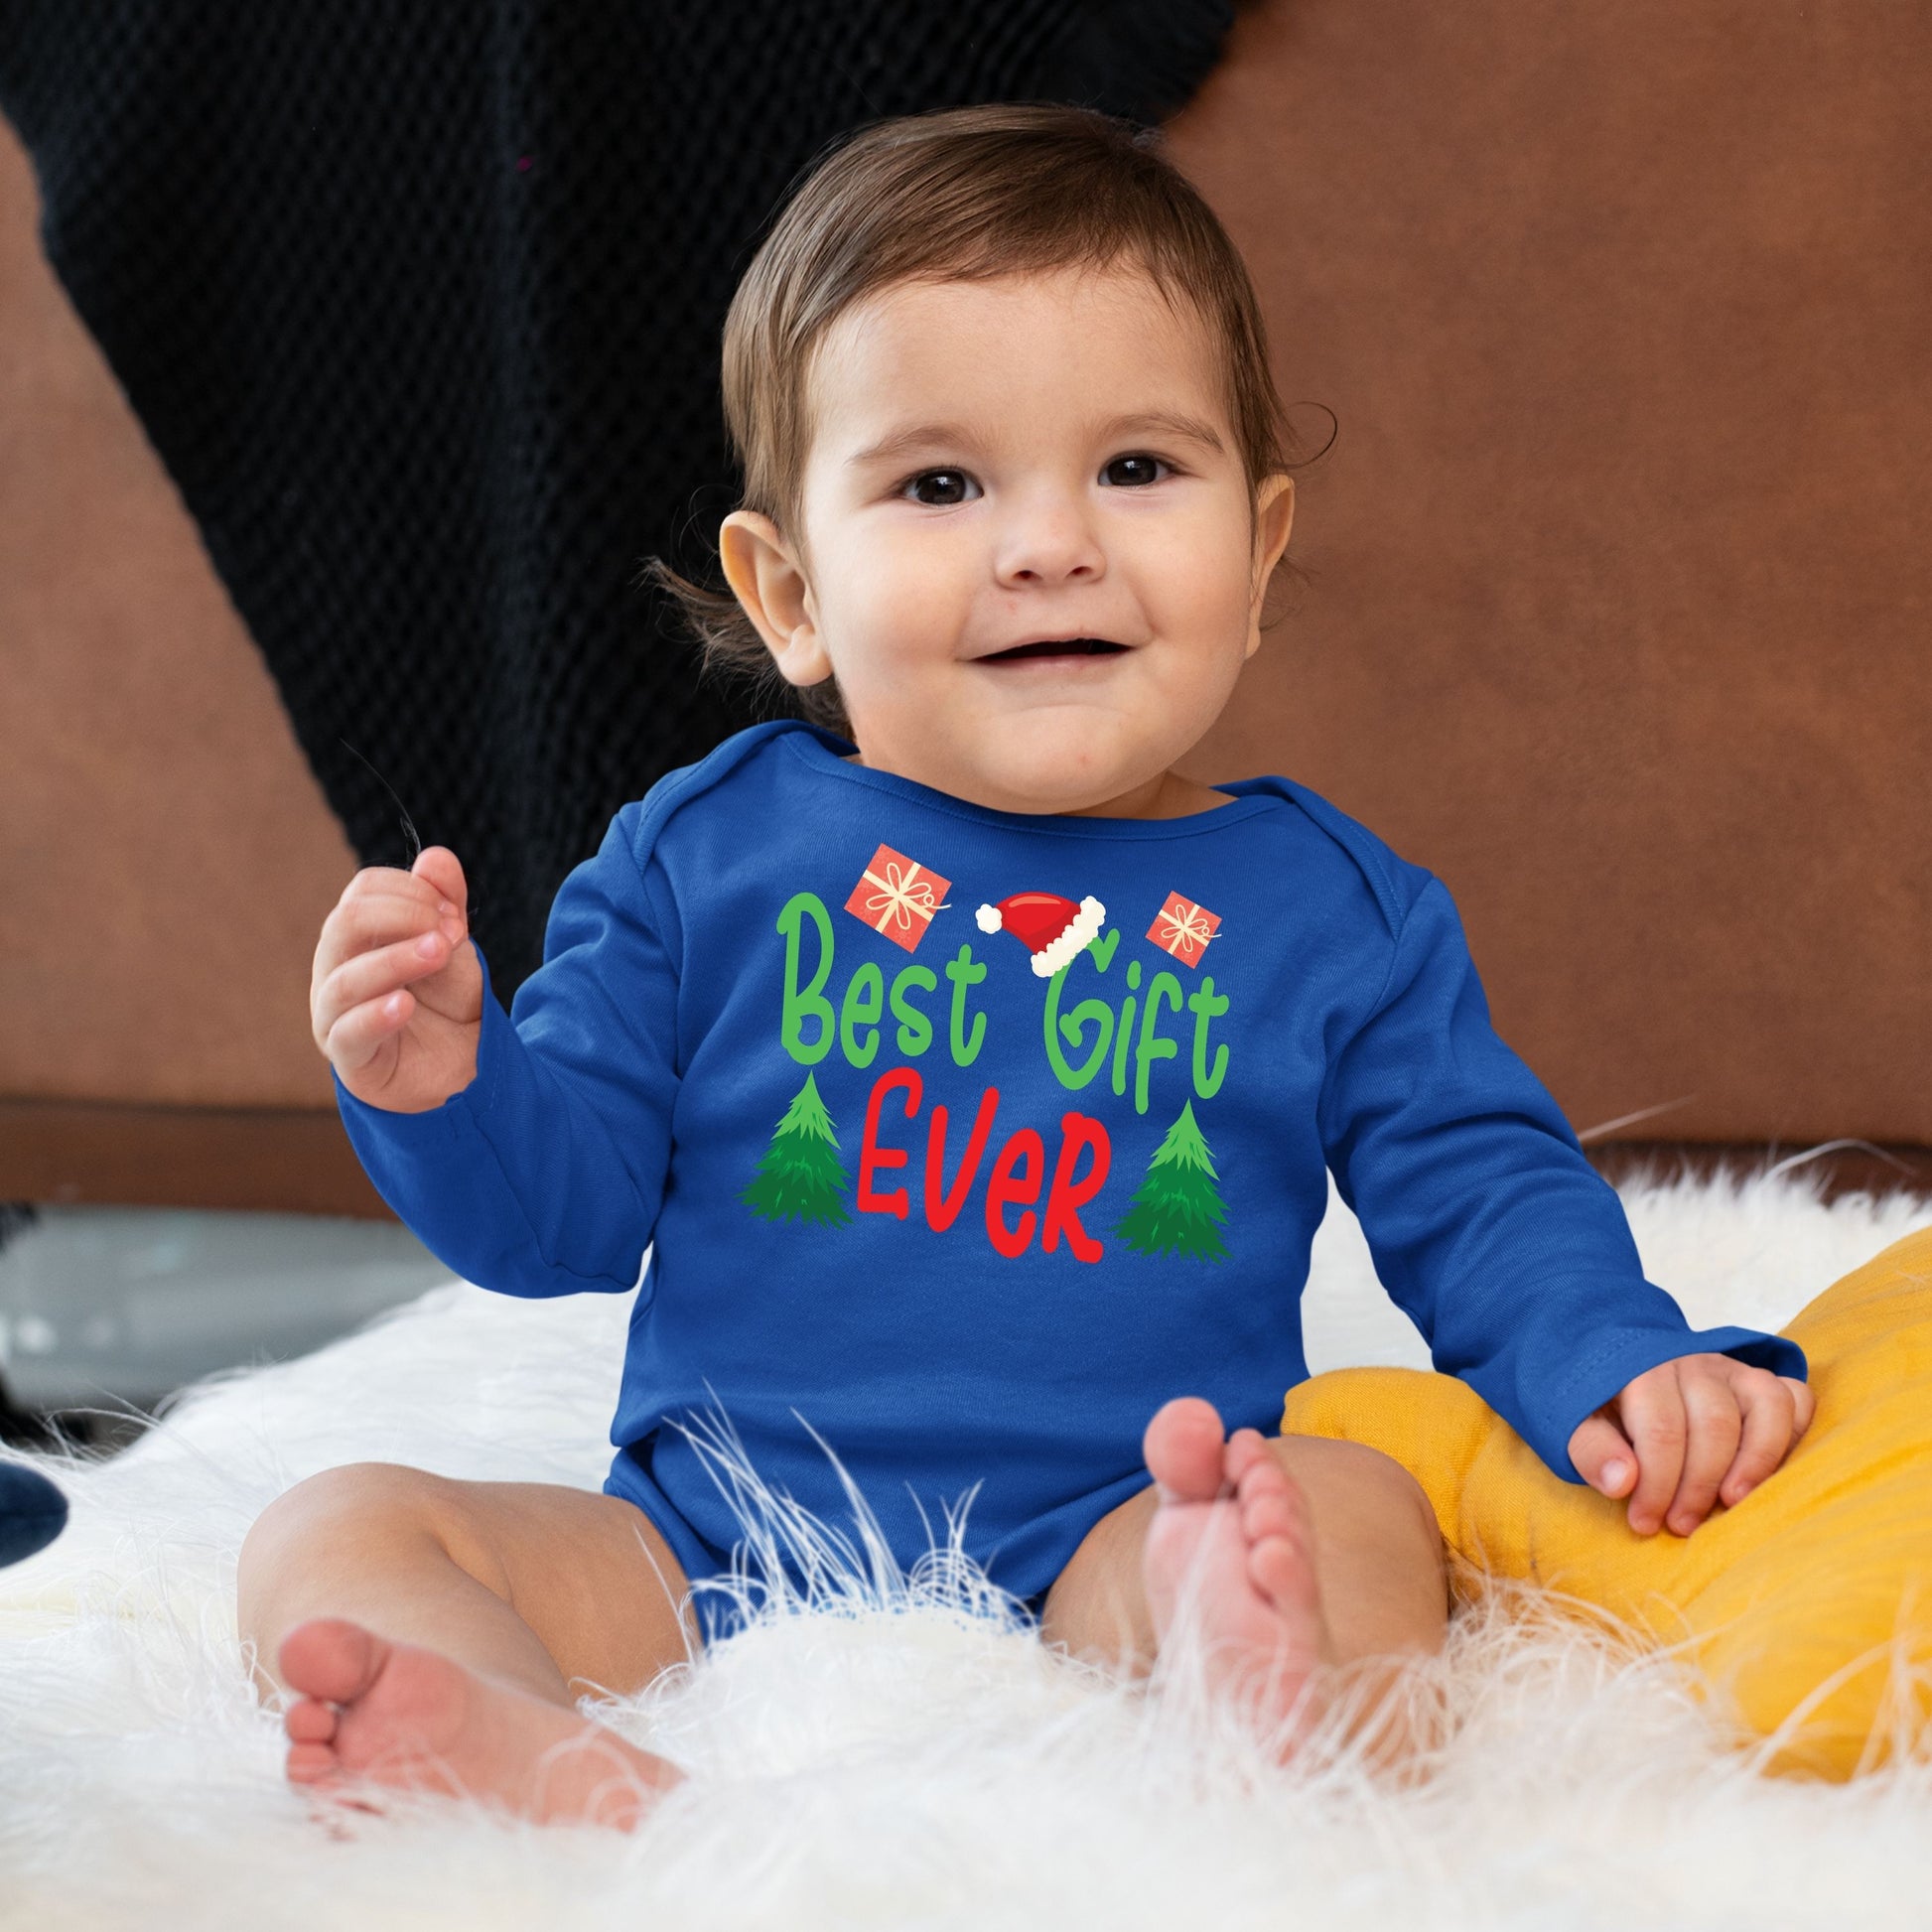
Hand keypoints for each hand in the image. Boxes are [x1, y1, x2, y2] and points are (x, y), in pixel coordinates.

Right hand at [311, 846, 482, 1112]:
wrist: (463, 1066)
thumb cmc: (446, 1002)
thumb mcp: (453, 946)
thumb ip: (446, 903)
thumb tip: (435, 857)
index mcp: (358, 935)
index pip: (363, 891)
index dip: (409, 891)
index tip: (453, 912)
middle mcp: (336, 968)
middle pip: (345, 924)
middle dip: (402, 918)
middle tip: (450, 933)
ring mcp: (335, 1013)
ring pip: (346, 978)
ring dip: (396, 960)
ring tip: (439, 952)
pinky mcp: (349, 1057)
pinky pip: (348, 1032)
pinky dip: (375, 1015)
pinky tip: (403, 1004)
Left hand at [1567, 1354, 1816, 1536]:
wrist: (1619, 1365)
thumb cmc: (1603, 1407)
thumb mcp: (1578, 1425)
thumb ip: (1592, 1451)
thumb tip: (1622, 1483)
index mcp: (1642, 1369)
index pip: (1661, 1429)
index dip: (1657, 1484)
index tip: (1645, 1522)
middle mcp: (1692, 1363)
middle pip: (1715, 1424)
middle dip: (1699, 1484)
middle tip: (1682, 1525)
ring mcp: (1732, 1369)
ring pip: (1765, 1406)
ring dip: (1755, 1463)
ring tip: (1732, 1504)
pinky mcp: (1759, 1381)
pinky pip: (1795, 1398)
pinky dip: (1794, 1433)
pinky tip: (1771, 1473)